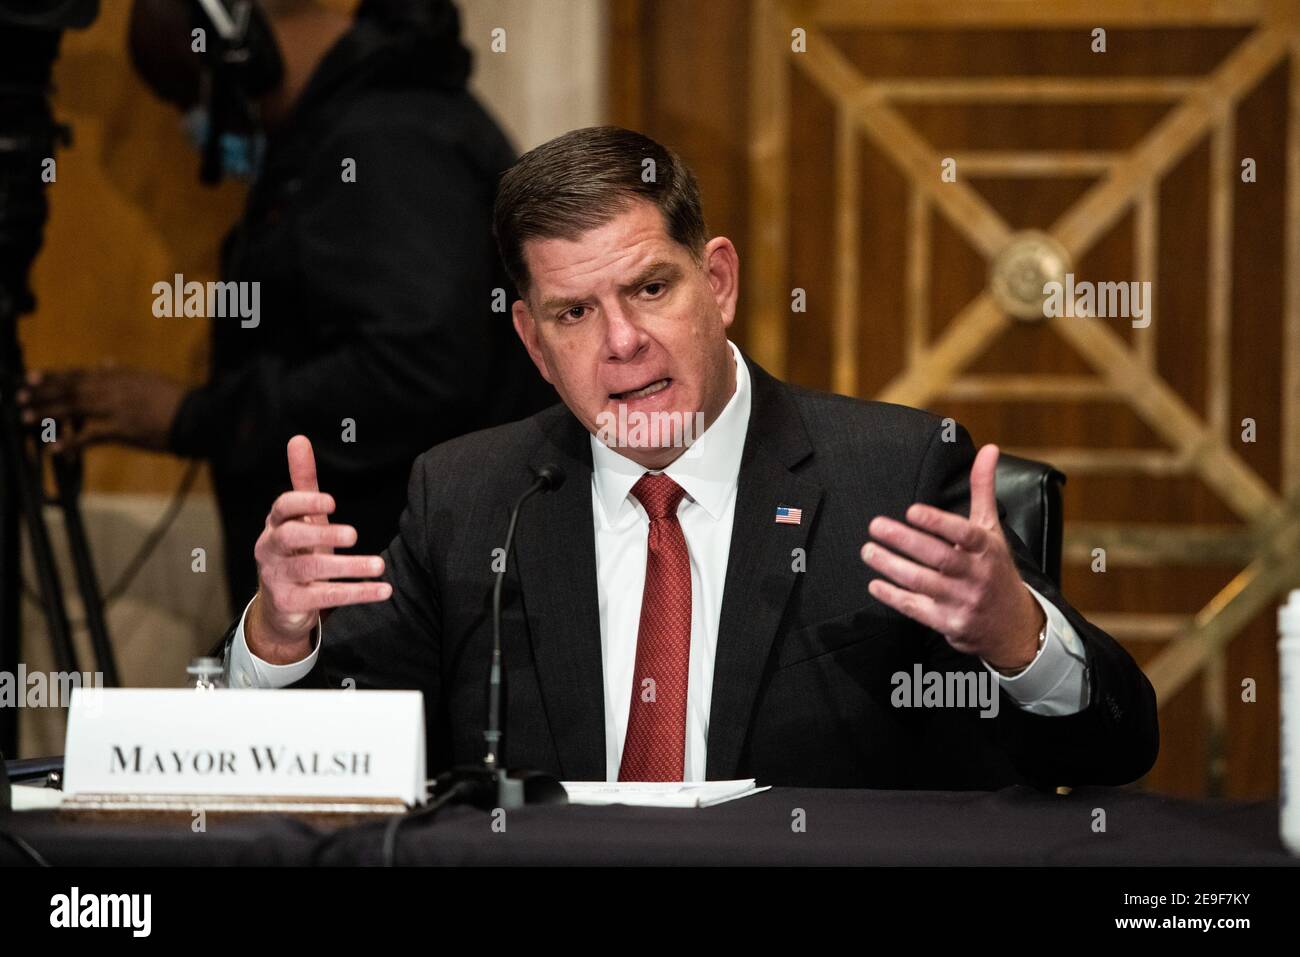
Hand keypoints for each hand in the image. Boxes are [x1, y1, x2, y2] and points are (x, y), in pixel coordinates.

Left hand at [16, 365, 185, 452]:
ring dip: (47, 412)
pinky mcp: (124, 430)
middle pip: (70, 389)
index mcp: (120, 377)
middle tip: (19, 395)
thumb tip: (105, 362)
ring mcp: (117, 409)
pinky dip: (70, 443)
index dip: (54, 376)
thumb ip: (122, 372)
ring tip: (25, 417)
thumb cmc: (176, 399)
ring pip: (74, 408)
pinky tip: (53, 448)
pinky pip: (91, 436)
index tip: (32, 377)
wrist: (197, 416)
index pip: (80, 374)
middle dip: (42, 392)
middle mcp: (114, 389)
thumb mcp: (148, 379)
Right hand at [247, 435, 391, 662]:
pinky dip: (356, 593)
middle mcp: (271, 549)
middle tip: (354, 534)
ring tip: (380, 565)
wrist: (281, 607)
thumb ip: (303, 482)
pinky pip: (325, 597)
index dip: (305, 502)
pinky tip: (383, 589)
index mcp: (275, 524)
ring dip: (348, 567)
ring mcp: (277, 577)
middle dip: (322, 534)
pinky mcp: (289, 603)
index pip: (282, 507)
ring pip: (311, 570)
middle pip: (291, 537)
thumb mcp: (301, 517)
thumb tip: (299, 439)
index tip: (332, 502)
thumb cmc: (297, 551)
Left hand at [861, 444, 1045, 670]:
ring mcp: (963, 601)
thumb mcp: (993, 530)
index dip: (938, 522)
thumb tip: (990, 448)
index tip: (911, 510)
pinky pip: (917, 609)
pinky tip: (874, 583)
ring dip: (891, 566)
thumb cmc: (995, 568)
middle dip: (905, 541)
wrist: (1013, 625)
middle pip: (939, 558)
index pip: (964, 534)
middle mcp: (977, 575)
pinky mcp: (949, 623)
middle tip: (875, 526)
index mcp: (987, 549)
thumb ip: (984, 490)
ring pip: (923, 583)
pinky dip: (894, 597)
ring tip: (868, 550)